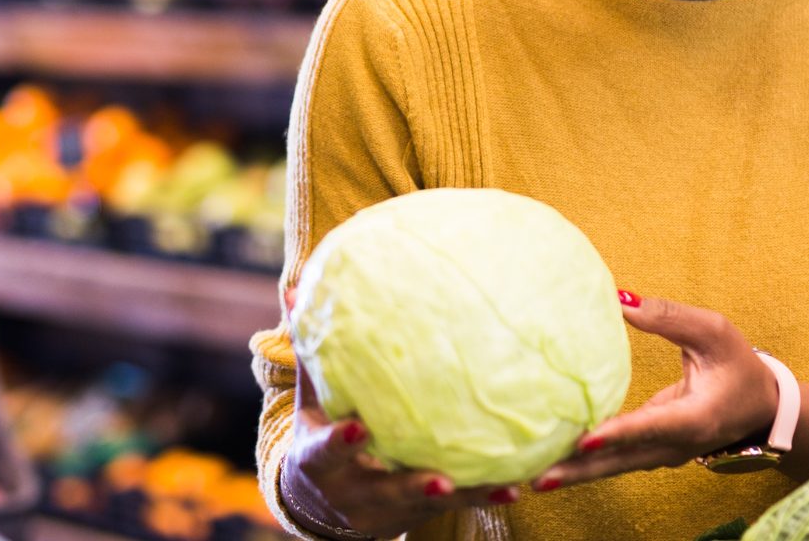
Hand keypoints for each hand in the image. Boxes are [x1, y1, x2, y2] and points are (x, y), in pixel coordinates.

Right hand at [281, 289, 514, 537]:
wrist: (320, 506)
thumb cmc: (319, 434)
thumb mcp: (310, 403)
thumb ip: (310, 355)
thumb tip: (294, 291)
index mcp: (319, 461)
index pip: (327, 452)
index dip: (341, 443)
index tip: (359, 429)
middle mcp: (351, 492)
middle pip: (384, 493)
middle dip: (411, 487)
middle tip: (440, 478)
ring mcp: (385, 510)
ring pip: (427, 506)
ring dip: (465, 497)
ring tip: (503, 485)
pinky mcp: (414, 517)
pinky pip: (455, 508)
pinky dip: (483, 496)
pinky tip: (514, 487)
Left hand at [533, 290, 777, 491]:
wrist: (762, 407)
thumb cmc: (738, 364)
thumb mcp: (714, 331)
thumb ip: (669, 316)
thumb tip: (621, 300)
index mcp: (697, 417)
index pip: (652, 427)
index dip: (618, 433)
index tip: (582, 439)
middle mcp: (677, 445)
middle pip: (621, 461)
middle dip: (578, 470)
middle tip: (535, 476)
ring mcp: (663, 453)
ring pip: (613, 467)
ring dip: (574, 473)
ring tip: (531, 476)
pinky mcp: (651, 452)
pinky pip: (613, 460)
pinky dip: (583, 464)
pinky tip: (551, 460)